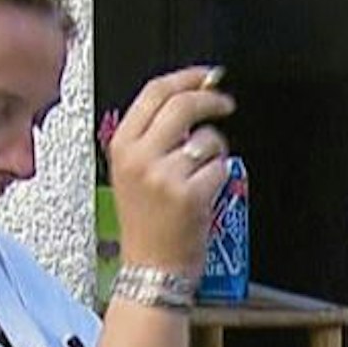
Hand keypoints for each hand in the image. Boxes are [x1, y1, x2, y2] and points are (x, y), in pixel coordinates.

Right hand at [104, 65, 235, 277]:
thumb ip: (154, 135)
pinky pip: (220, 168)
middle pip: (182, 104)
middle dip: (211, 98)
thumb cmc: (147, 226)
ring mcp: (164, 176)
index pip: (155, 92)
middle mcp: (140, 158)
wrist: (152, 271)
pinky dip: (220, 178)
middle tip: (225, 103)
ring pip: (206, 139)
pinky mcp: (189, 195)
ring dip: (216, 152)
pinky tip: (206, 194)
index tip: (207, 75)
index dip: (187, 76)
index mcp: (122, 146)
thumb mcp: (133, 173)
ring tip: (204, 174)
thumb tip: (190, 97)